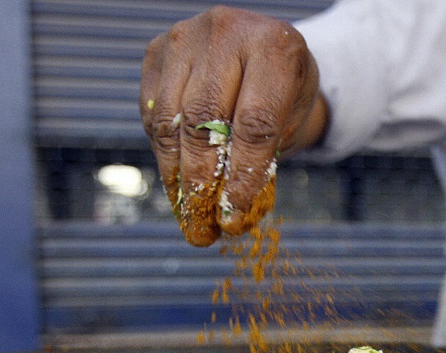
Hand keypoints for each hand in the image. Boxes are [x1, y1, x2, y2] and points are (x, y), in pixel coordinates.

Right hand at [140, 7, 324, 244]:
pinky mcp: (157, 52)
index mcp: (273, 46)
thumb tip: (230, 213)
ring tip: (188, 214)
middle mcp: (225, 32)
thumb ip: (266, 156)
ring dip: (177, 177)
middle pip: (204, 122)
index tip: (234, 216)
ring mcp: (185, 38)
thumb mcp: (292, 117)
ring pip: (170, 121)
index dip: (243, 176)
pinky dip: (164, 153)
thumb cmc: (283, 88)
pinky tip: (177, 182)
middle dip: (202, 183)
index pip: (254, 123)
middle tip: (203, 227)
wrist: (261, 45)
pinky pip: (152, 114)